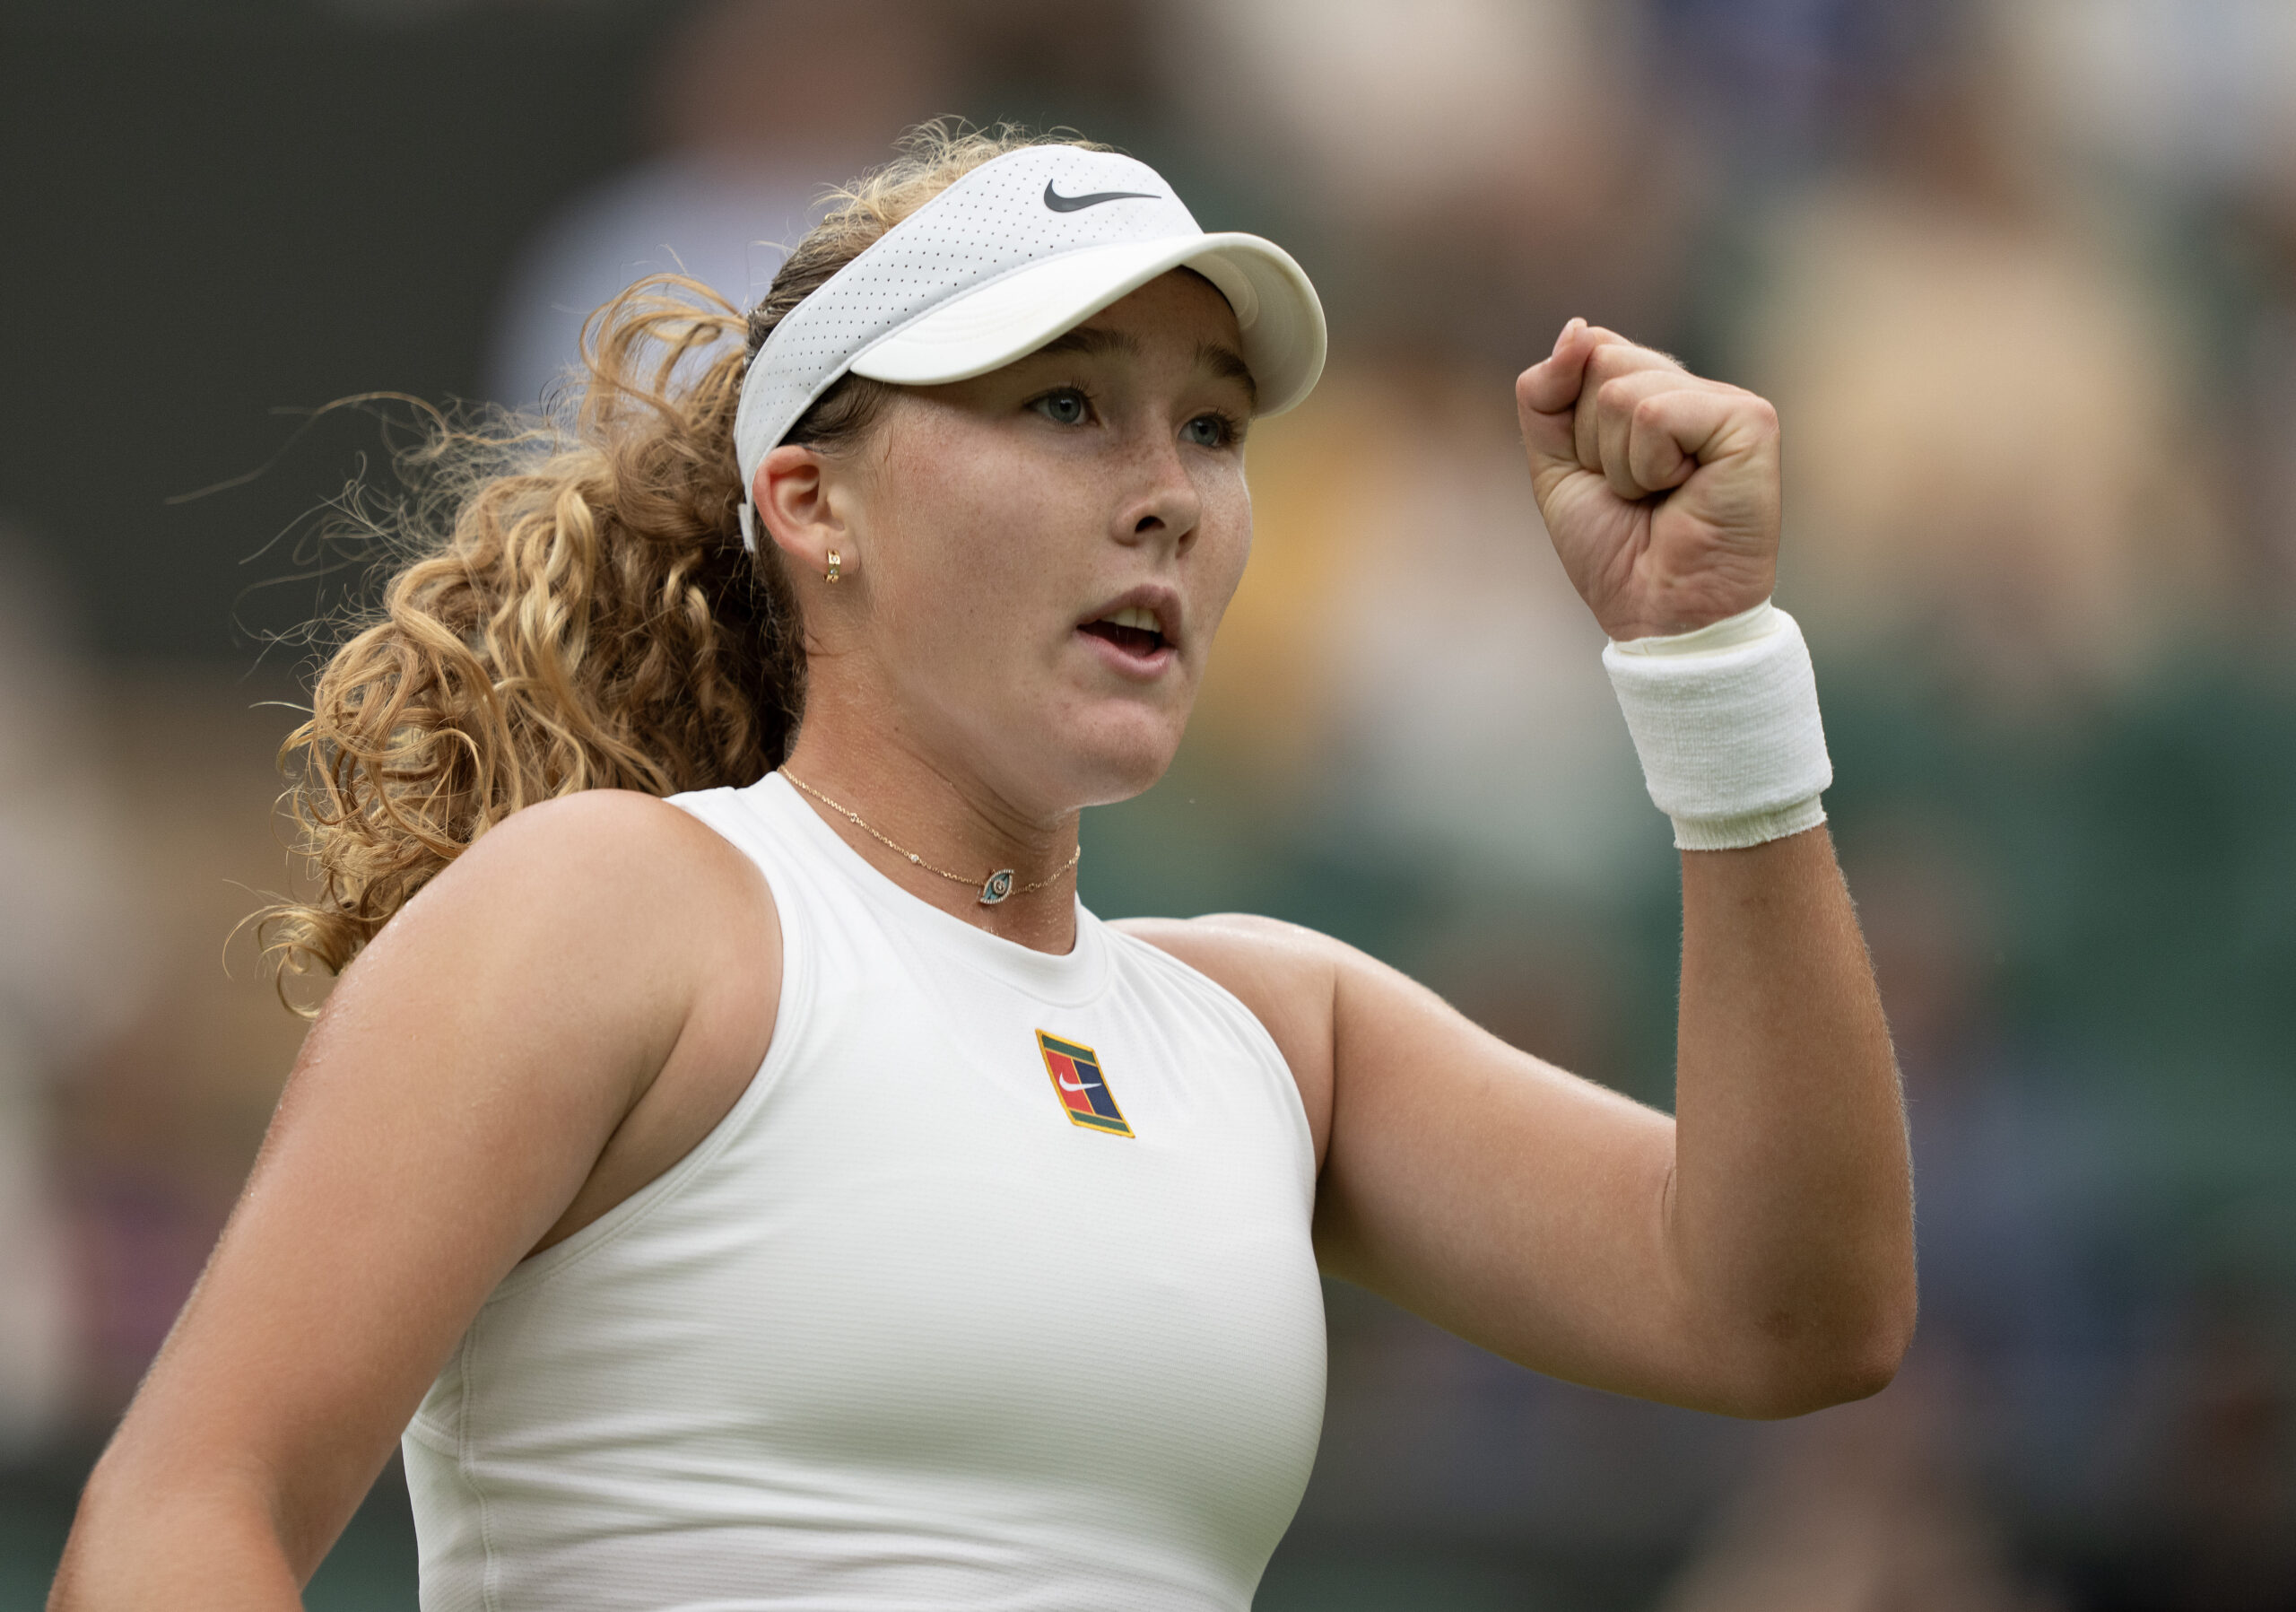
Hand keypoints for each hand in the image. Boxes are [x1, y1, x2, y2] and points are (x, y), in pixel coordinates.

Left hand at [1515, 319, 1780, 640]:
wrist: (1657, 612)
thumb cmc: (1615, 550)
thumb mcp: (1554, 465)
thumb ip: (1546, 394)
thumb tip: (1578, 328)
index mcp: (1655, 394)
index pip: (1589, 350)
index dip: (1571, 420)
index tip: (1600, 474)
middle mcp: (1694, 391)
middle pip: (1602, 361)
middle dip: (1592, 442)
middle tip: (1633, 492)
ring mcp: (1727, 402)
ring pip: (1621, 391)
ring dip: (1620, 463)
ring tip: (1658, 497)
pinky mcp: (1750, 421)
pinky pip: (1656, 414)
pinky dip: (1649, 466)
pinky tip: (1684, 492)